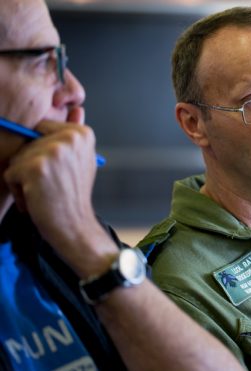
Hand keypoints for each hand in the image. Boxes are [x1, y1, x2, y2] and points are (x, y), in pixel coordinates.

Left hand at [3, 108, 116, 276]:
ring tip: (44, 192)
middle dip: (31, 165)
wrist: (75, 226)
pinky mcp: (36, 167)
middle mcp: (70, 137)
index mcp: (82, 133)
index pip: (42, 128)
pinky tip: (36, 198)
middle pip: (28, 142)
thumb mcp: (80, 160)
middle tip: (52, 184)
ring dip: (23, 178)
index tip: (59, 171)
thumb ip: (74, 133)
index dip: (42, 151)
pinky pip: (11, 172)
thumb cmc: (73, 195)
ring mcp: (53, 151)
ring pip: (17, 158)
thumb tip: (76, 107)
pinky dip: (18, 190)